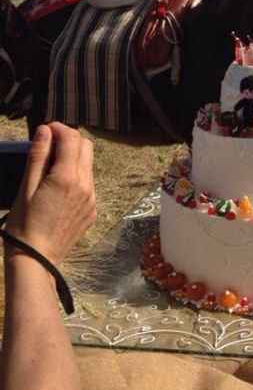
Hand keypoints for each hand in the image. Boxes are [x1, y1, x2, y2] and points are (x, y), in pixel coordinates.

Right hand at [5, 123, 95, 266]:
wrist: (36, 260)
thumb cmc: (24, 225)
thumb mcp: (26, 187)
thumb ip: (38, 156)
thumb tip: (45, 130)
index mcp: (67, 177)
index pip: (72, 138)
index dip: (59, 128)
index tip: (45, 130)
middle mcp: (85, 185)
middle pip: (86, 147)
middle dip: (69, 140)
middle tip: (48, 146)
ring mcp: (91, 199)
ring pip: (88, 165)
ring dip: (73, 159)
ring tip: (50, 169)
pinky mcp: (92, 211)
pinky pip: (88, 184)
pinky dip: (76, 177)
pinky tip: (58, 189)